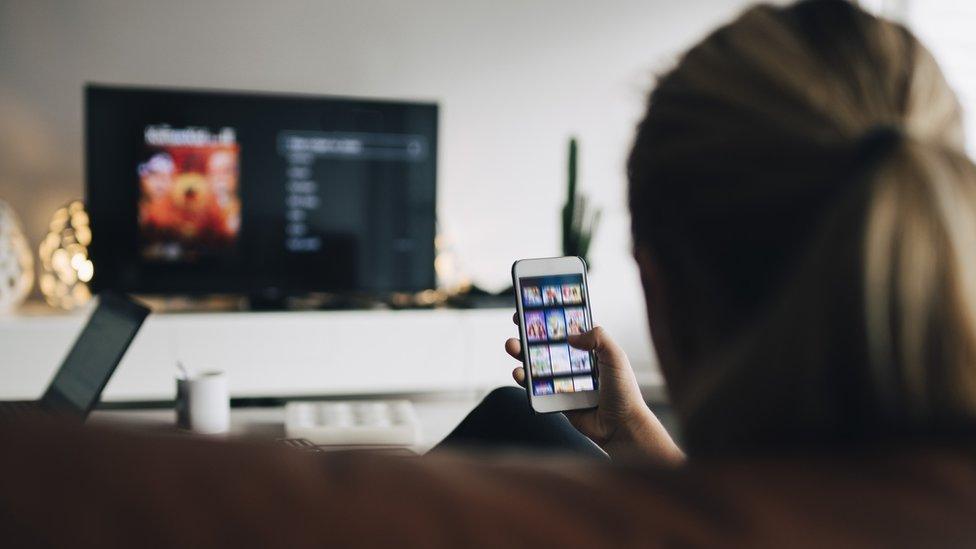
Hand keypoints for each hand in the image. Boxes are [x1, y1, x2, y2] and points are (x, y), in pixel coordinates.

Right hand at [506, 314, 682, 463]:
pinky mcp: (557, 398)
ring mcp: (564, 380)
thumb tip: (570, 335)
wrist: (622, 427)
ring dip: (522, 353)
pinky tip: (519, 373)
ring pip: (538, 363)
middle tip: (519, 322)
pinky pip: (536, 387)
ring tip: (512, 346)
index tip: (536, 305)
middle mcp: (575, 362)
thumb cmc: (624, 392)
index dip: (552, 316)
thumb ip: (598, 338)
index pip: (568, 327)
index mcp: (591, 349)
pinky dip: (524, 379)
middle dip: (531, 332)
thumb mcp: (616, 357)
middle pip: (548, 343)